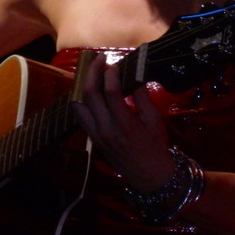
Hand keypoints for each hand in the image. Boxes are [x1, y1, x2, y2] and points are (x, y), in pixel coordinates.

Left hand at [71, 55, 173, 192]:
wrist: (148, 175)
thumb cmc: (155, 147)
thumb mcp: (154, 121)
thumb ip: (143, 98)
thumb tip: (135, 76)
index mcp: (124, 123)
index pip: (111, 92)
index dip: (111, 73)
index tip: (114, 62)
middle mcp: (105, 128)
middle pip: (89, 93)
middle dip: (92, 72)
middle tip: (98, 59)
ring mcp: (95, 134)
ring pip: (78, 104)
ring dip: (82, 85)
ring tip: (90, 73)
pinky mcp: (92, 138)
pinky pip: (79, 116)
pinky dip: (81, 100)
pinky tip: (88, 91)